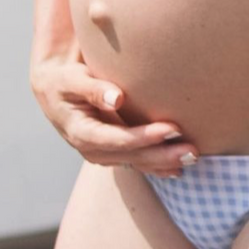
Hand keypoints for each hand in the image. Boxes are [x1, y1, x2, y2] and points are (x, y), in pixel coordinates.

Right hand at [30, 45, 197, 177]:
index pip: (117, 140)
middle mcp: (93, 150)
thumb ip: (93, 88)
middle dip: (163, 155)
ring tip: (193, 158)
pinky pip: (139, 163)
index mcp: (81, 133)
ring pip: (138, 163)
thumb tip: (116, 98)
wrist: (55, 93)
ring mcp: (104, 154)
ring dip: (165, 163)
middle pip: (132, 156)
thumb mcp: (72, 80)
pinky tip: (180, 168)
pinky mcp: (114, 152)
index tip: (172, 128)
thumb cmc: (65, 81)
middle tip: (192, 150)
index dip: (144, 137)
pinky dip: (159, 166)